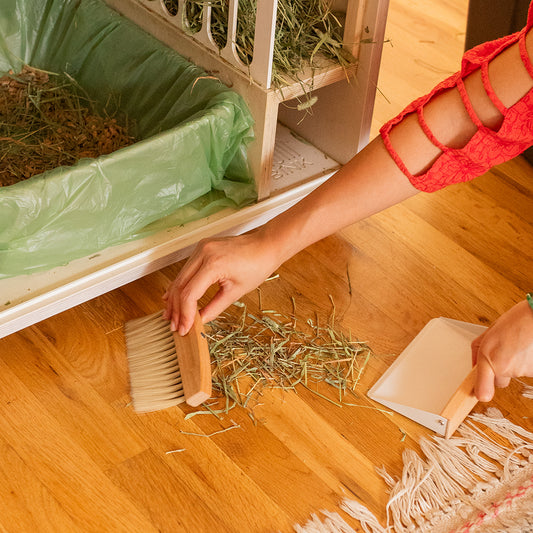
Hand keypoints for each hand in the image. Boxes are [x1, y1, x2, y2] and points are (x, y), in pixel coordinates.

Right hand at [163, 230, 280, 334]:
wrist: (266, 246)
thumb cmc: (257, 265)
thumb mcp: (236, 292)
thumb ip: (214, 308)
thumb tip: (199, 321)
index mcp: (213, 264)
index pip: (189, 294)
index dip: (184, 314)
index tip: (184, 328)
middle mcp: (203, 253)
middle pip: (180, 286)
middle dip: (176, 308)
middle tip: (175, 326)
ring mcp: (200, 248)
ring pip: (179, 278)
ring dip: (175, 298)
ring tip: (172, 316)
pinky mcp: (201, 248)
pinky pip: (185, 270)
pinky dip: (181, 285)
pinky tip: (173, 298)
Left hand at [472, 300, 532, 401]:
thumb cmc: (518, 320)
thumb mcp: (490, 331)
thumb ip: (479, 349)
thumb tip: (475, 364)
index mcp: (489, 356)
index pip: (482, 387)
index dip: (481, 392)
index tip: (480, 395)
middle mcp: (505, 367)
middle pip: (499, 381)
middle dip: (500, 371)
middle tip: (506, 353)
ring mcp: (521, 371)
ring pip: (515, 375)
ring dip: (516, 364)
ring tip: (519, 346)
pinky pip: (528, 371)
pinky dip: (527, 363)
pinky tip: (528, 349)